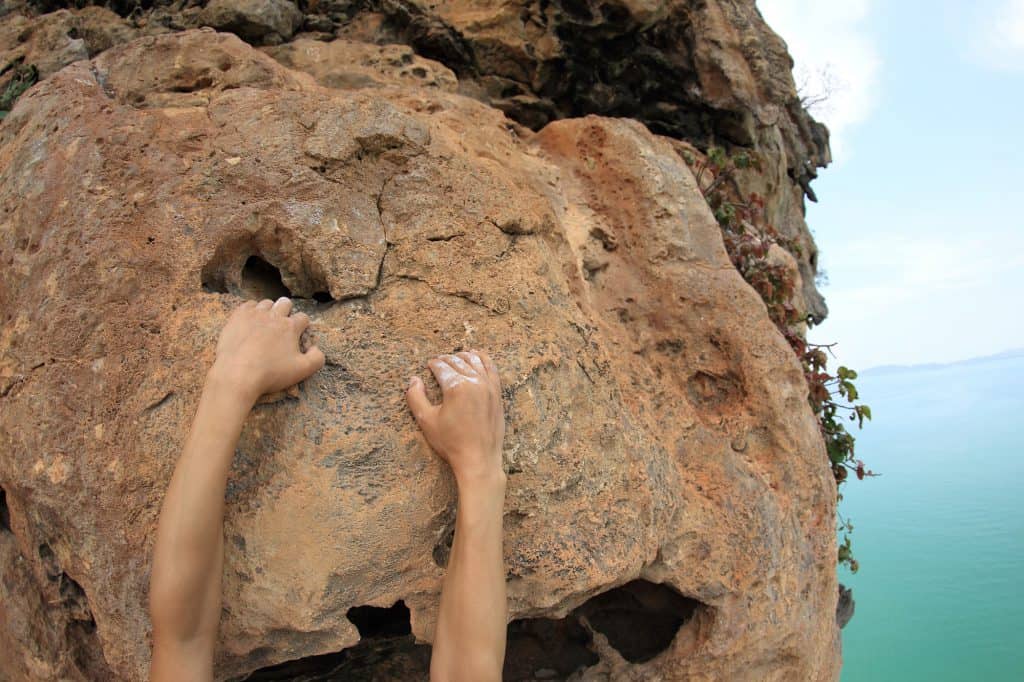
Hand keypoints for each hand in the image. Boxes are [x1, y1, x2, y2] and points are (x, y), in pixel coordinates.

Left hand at [208, 297, 324, 403]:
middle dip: (287, 311)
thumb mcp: (303, 370)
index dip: (303, 325)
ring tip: (266, 323)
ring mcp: (254, 314)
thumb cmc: (271, 373)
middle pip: (285, 303)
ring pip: (266, 303)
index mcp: (290, 327)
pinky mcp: (237, 317)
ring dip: (269, 310)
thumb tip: (316, 348)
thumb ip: (317, 358)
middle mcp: (274, 316)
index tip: (299, 334)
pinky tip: (250, 321)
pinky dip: (252, 311)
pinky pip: (248, 305)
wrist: (237, 374)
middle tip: (282, 325)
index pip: (303, 317)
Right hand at [406, 351, 504, 484]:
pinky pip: (492, 368)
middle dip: (446, 359)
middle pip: (458, 362)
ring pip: (475, 361)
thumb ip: (415, 397)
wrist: (478, 459)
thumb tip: (413, 379)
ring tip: (456, 355)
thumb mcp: (426, 421)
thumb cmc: (451, 442)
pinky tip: (478, 356)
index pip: (442, 367)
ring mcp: (489, 387)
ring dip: (464, 356)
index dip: (433, 364)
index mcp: (456, 387)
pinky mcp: (497, 393)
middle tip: (439, 361)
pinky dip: (483, 359)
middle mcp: (474, 382)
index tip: (429, 365)